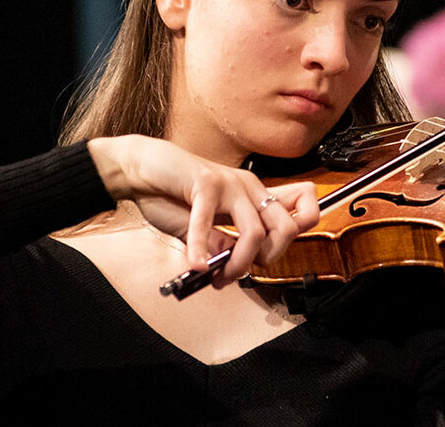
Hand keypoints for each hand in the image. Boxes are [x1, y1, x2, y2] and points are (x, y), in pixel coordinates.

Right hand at [88, 135, 320, 285]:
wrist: (140, 168)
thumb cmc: (170, 194)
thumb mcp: (204, 226)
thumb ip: (223, 242)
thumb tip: (236, 265)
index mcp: (254, 195)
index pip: (304, 210)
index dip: (297, 237)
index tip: (266, 258)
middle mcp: (249, 187)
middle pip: (287, 229)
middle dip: (265, 261)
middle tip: (236, 273)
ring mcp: (229, 184)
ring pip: (255, 233)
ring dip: (237, 264)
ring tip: (217, 276)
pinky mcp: (205, 183)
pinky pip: (209, 223)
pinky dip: (202, 250)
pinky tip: (196, 263)